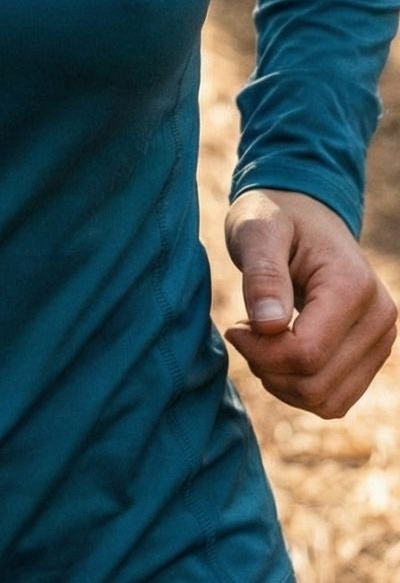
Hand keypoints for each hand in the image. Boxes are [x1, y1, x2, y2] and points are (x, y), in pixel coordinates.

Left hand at [223, 187, 397, 418]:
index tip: (235, 328)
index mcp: (353, 286)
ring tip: (261, 343)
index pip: (308, 353)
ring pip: (327, 401)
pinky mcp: (371, 356)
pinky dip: (299, 389)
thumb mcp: (257, 230)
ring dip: (282, 384)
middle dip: (268, 369)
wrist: (305, 215)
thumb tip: (268, 326)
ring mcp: (380, 341)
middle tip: (244, 333)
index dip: (262, 353)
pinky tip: (278, 355)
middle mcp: (379, 318)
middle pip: (316, 383)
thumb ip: (263, 274)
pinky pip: (335, 400)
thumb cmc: (276, 217)